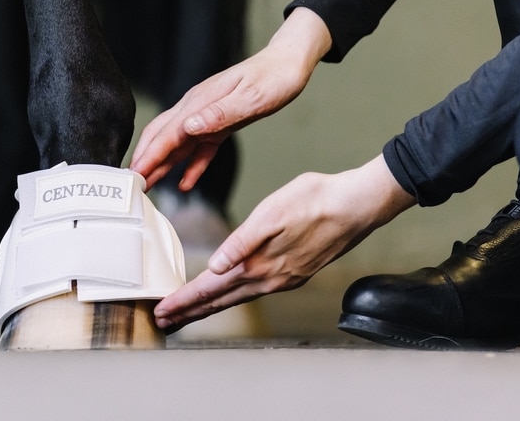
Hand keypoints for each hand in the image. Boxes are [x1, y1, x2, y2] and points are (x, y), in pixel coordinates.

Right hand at [130, 7, 331, 190]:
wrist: (288, 63)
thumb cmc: (274, 78)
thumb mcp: (250, 98)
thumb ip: (218, 114)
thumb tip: (187, 128)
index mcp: (200, 102)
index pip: (167, 133)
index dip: (149, 155)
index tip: (135, 173)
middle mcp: (196, 108)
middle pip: (162, 136)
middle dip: (144, 159)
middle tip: (131, 183)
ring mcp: (206, 115)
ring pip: (176, 144)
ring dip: (161, 164)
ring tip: (148, 184)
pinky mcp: (219, 122)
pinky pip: (199, 148)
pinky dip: (190, 166)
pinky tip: (185, 182)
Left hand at [153, 155, 415, 329]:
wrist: (358, 204)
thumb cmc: (316, 200)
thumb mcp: (272, 212)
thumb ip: (241, 242)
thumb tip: (215, 267)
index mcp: (260, 264)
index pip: (211, 289)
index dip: (184, 300)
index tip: (161, 310)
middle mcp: (271, 278)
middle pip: (220, 301)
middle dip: (190, 311)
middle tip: (164, 320)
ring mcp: (284, 278)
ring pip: (237, 298)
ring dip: (209, 306)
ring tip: (188, 312)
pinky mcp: (294, 272)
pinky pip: (254, 292)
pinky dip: (233, 297)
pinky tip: (229, 294)